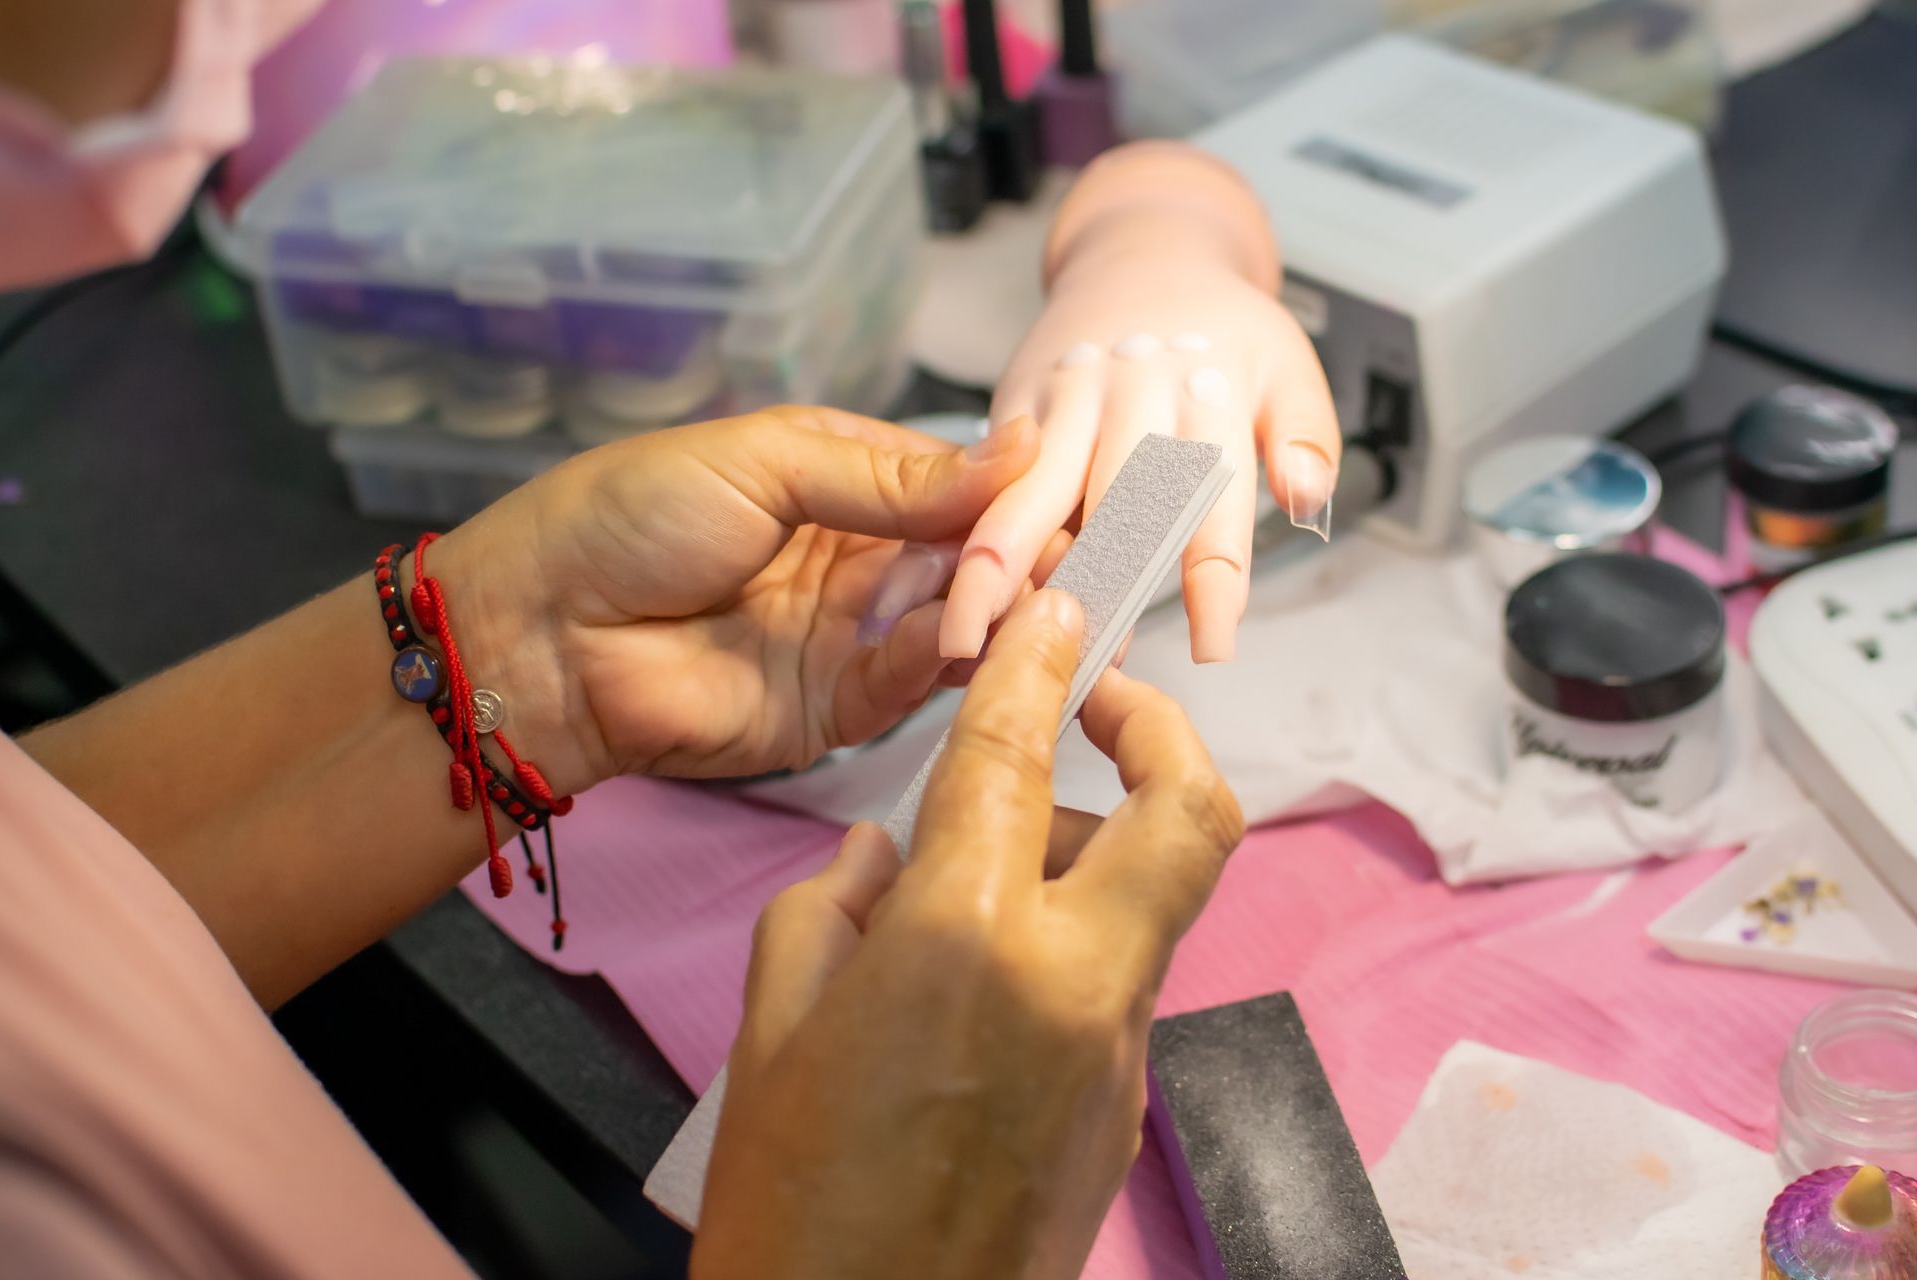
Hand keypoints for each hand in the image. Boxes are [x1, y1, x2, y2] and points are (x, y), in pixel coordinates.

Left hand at [431, 406, 1040, 793]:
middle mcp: (858, 560)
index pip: (956, 486)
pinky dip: (943, 663)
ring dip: (995, 609)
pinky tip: (969, 637)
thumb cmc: (629, 519)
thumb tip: (1015, 450)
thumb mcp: (764, 463)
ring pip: (952, 625)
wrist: (537, 632)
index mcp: (842, 482)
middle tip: (1080, 551)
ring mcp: (848, 637)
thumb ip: (890, 475)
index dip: (1011, 491)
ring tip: (1040, 593)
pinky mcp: (833, 712)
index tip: (1075, 488)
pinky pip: (907, 687)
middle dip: (1020, 555)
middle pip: (968, 559)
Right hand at [695, 590, 1244, 1279]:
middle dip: (1162, 727)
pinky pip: (1125, 982)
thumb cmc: (788, 1206)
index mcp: (965, 941)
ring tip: (997, 871)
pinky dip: (1079, 939)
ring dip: (1104, 846)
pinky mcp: (1129, 1108)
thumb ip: (831, 907)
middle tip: (1102, 704)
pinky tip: (989, 981)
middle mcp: (1075, 980)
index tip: (1062, 611)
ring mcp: (1122, 1050)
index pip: (1021, 757)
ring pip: (1157, 896)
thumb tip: (885, 855)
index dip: (1045, 664)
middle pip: (1189, 811)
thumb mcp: (772, 1029)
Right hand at [934, 142, 1342, 664]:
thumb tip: (1307, 500)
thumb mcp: (1289, 366)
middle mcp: (1132, 393)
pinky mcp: (1016, 402)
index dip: (1209, 576)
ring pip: (1029, 494)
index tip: (1212, 644)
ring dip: (997, 570)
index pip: (1213, 495)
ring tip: (969, 639)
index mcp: (1208, 389)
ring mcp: (1066, 397)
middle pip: (1108, 502)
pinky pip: (987, 480)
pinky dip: (967, 540)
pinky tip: (944, 598)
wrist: (1145, 254)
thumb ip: (1307, 436)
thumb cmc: (1222, 333)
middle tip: (1066, 662)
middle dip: (1090, 584)